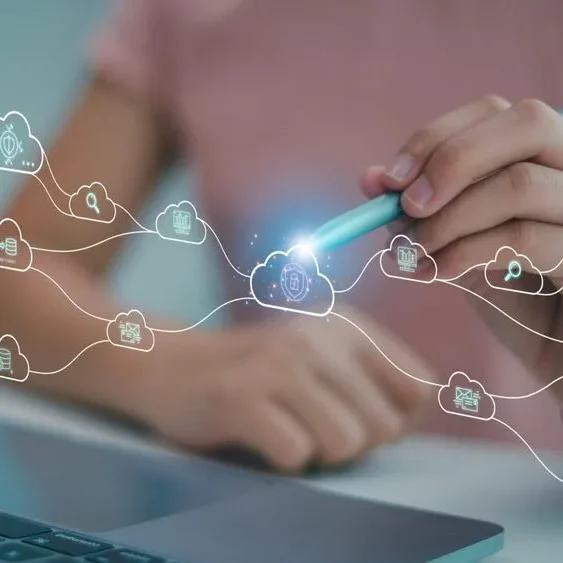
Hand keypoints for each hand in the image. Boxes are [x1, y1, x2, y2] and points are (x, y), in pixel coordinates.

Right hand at [136, 305, 435, 471]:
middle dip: (355, 443)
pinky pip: (296, 454)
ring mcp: (278, 365)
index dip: (397, 418)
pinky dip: (281, 458)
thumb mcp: (320, 356)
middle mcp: (317, 337)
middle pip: (386, 426)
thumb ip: (372, 376)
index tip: (357, 416)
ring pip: (347, 443)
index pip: (421, 388)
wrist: (172, 365)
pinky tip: (258, 434)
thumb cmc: (257, 372)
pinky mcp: (241, 397)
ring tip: (288, 429)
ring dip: (318, 452)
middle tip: (311, 425)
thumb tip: (420, 413)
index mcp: (346, 326)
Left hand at [362, 96, 562, 396]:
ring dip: (447, 220)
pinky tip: (431, 273)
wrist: (557, 351)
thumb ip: (422, 209)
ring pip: (520, 183)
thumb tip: (370, 178)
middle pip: (524, 123)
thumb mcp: (459, 241)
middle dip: (449, 162)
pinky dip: (463, 254)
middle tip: (406, 207)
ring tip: (409, 253)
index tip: (388, 181)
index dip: (434, 138)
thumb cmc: (510, 290)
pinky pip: (524, 239)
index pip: (494, 111)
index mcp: (545, 155)